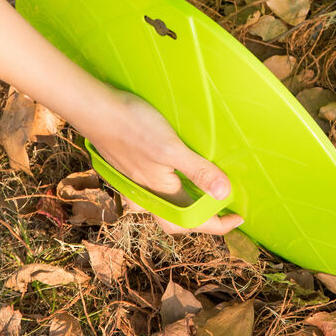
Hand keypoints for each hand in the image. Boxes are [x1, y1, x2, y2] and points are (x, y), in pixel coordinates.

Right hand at [76, 89, 242, 235]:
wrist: (96, 110)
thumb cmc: (133, 127)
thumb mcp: (171, 149)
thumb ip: (197, 171)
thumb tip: (223, 195)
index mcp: (159, 193)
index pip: (192, 223)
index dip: (217, 225)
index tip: (238, 218)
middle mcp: (147, 192)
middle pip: (178, 220)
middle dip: (202, 220)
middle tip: (225, 210)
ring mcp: (138, 180)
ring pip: (167, 204)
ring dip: (188, 204)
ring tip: (208, 191)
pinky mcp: (133, 166)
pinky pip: (158, 186)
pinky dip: (176, 187)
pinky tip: (182, 170)